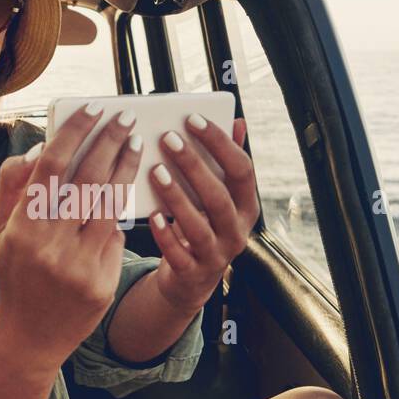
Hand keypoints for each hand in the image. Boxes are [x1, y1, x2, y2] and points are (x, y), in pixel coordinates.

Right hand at [0, 104, 143, 367]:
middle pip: (88, 180)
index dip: (75, 133)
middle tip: (125, 118)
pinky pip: (116, 237)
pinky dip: (119, 212)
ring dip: (126, 169)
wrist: (30, 335)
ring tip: (135, 145)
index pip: (53, 168)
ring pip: (110, 205)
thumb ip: (14, 185)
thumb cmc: (16, 272)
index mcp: (22, 227)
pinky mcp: (101, 283)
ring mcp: (78, 266)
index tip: (92, 109)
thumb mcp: (2, 229)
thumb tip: (44, 146)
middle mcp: (50, 246)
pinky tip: (125, 192)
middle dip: (110, 142)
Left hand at [147, 116, 258, 312]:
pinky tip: (152, 215)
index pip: (241, 169)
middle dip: (194, 165)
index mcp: (246, 206)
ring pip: (199, 226)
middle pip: (219, 196)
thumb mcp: (218, 196)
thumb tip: (237, 122)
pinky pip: (179, 255)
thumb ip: (226, 162)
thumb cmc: (202, 225)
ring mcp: (216, 255)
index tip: (193, 119)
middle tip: (168, 138)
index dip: (219, 143)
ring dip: (176, 197)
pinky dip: (166, 235)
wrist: (191, 279)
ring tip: (155, 171)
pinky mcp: (193, 273)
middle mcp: (236, 231)